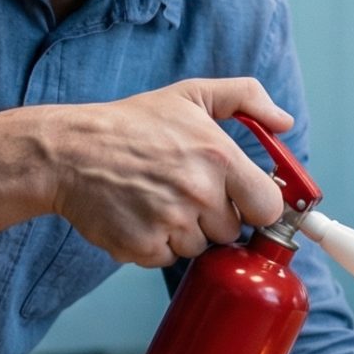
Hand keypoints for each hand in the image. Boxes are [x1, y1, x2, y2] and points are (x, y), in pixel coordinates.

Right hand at [39, 77, 293, 265]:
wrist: (69, 152)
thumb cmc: (132, 124)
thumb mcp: (191, 94)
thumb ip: (245, 98)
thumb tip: (284, 122)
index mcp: (220, 158)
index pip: (268, 207)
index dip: (257, 205)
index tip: (244, 200)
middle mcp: (199, 193)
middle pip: (231, 230)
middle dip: (214, 216)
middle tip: (184, 190)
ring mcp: (171, 224)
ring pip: (199, 247)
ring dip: (185, 231)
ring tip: (157, 199)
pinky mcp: (143, 247)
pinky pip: (167, 259)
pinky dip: (156, 244)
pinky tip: (139, 215)